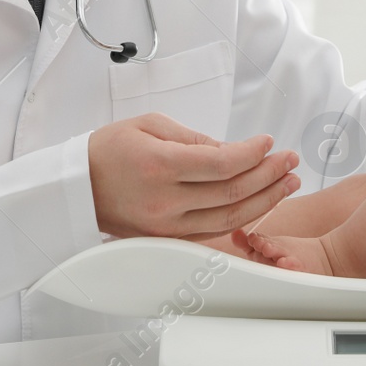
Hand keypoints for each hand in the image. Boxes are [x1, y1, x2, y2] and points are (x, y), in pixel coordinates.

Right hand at [88, 113, 300, 238]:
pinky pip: (215, 231)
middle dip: (269, 175)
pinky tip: (261, 202)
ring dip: (265, 200)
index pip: (222, 165)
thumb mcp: (149, 126)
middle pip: (232, 193)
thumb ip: (194, 139)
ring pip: (230, 218)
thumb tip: (233, 150)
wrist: (76, 188)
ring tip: (288, 182)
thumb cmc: (108, 151)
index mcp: (159, 167)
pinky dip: (243, 217)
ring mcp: (168, 227)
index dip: (252, 154)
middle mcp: (165, 202)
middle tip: (289, 160)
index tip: (267, 142)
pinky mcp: (169, 240)